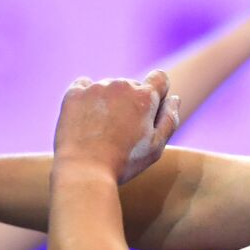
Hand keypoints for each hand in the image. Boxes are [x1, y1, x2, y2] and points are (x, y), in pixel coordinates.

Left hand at [53, 70, 179, 184]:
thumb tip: (174, 98)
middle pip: (132, 85)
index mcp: (145, 97)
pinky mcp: (74, 93)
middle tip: (121, 131)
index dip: (158, 93)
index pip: (160, 78)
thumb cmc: (123, 162)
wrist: (84, 171)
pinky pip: (83, 85)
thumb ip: (169, 120)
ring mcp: (96, 87)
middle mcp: (122, 85)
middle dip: (130, 102)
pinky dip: (86, 96)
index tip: (148, 111)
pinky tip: (85, 117)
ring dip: (108, 101)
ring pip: (108, 87)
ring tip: (101, 130)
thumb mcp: (156, 147)